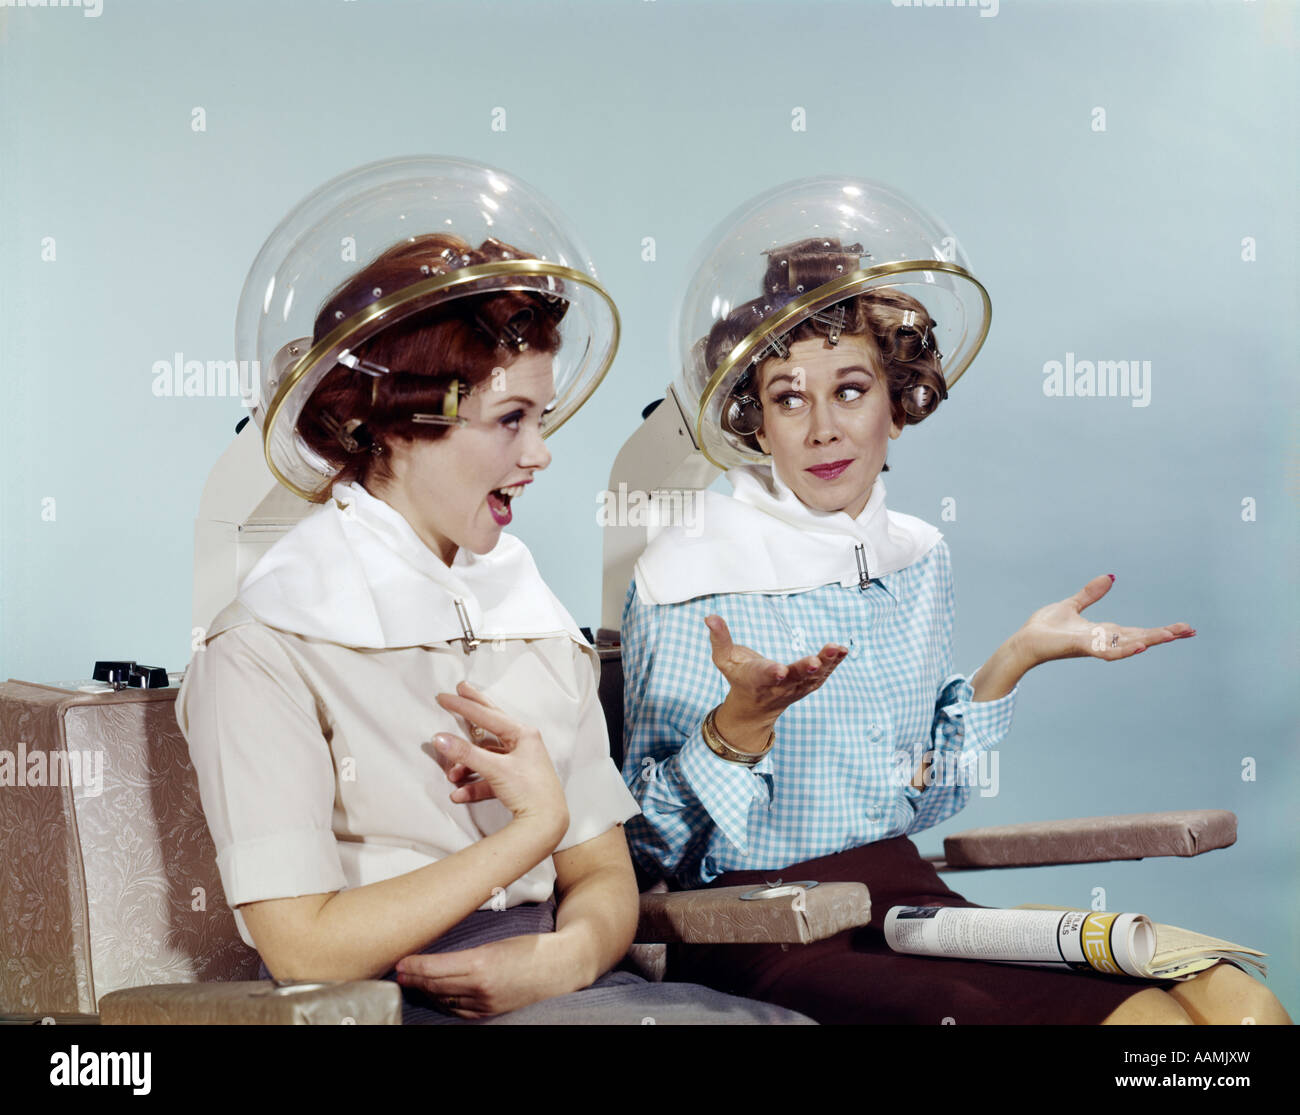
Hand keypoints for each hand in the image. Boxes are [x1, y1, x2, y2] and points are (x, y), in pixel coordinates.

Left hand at [394, 931, 577, 1019]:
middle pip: (435, 985)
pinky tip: (437, 994)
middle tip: (399, 971)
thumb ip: (468, 954)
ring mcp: (485, 1003)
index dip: (414, 966)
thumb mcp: (497, 943)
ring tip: (412, 982)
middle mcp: (480, 986)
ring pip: (444, 999)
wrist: (560, 968)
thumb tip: (439, 959)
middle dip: (414, 979)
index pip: (434, 968)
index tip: (400, 961)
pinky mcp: (490, 1013)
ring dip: (426, 991)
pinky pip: (459, 1010)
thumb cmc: (531, 949)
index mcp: (481, 963)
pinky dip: (444, 1002)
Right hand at [432, 682, 568, 837]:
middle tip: (459, 690)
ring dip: (466, 766)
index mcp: (523, 734)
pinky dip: (474, 785)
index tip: (443, 697)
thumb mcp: (496, 769)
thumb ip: (466, 753)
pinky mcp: (515, 781)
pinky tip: (459, 795)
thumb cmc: (529, 790)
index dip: (463, 706)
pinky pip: (489, 778)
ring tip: (451, 775)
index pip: (487, 715)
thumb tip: (439, 738)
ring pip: (486, 756)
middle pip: (490, 724)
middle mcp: (522, 744)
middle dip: (472, 710)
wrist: (546, 823)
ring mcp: (519, 762)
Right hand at [705, 615, 846, 749]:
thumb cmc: (740, 677)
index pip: (764, 676)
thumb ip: (719, 638)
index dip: (771, 672)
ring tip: (836, 648)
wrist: (756, 707)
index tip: (778, 670)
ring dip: (827, 663)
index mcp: (756, 679)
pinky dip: (835, 663)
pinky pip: (825, 674)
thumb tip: (709, 616)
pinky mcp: (810, 684)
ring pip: (814, 676)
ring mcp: (797, 687)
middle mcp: (778, 685)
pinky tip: (843, 649)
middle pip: (793, 677)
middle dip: (804, 669)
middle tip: (814, 662)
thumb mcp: (724, 660)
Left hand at [1015, 574, 1195, 666]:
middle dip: (1164, 635)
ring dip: (1151, 640)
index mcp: (1103, 631)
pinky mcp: (1082, 647)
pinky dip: (1124, 649)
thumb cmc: (1045, 628)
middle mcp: (1103, 640)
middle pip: (1140, 637)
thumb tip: (1111, 578)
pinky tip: (1141, 646)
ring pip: (1129, 643)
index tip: (1183, 628)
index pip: (1138, 630)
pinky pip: (1107, 650)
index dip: (1160, 630)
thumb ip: (1091, 594)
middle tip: (1191, 631)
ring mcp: (1095, 645)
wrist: (1024, 641)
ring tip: (1173, 635)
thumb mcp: (1072, 605)